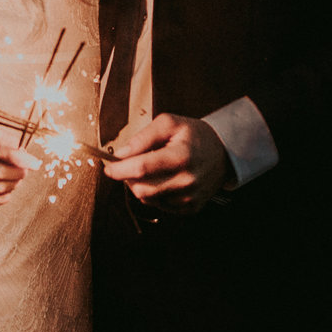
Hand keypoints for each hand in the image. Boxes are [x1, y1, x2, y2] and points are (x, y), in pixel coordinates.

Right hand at [0, 123, 32, 207]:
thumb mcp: (6, 136)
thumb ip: (17, 148)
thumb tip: (29, 163)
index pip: (2, 152)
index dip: (22, 160)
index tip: (36, 164)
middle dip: (18, 174)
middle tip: (25, 171)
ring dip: (13, 185)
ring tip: (17, 178)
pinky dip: (3, 199)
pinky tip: (9, 192)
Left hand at [103, 111, 236, 214]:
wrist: (223, 152)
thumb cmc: (194, 135)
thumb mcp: (169, 123)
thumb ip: (143, 137)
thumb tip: (121, 153)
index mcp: (181, 156)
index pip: (142, 168)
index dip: (120, 169)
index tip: (108, 167)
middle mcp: (187, 180)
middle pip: (141, 188)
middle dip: (128, 178)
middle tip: (130, 165)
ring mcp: (189, 197)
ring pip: (148, 199)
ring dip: (141, 186)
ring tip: (151, 170)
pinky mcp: (190, 208)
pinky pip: (159, 206)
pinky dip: (154, 194)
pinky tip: (163, 180)